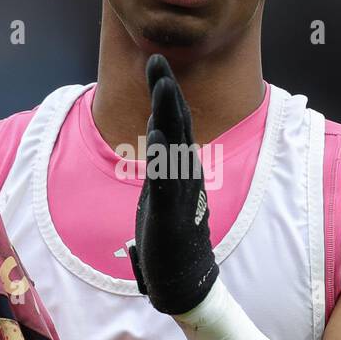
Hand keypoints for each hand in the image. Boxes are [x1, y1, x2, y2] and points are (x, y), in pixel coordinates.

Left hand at [128, 55, 218, 314]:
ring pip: (174, 146)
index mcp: (180, 167)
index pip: (173, 122)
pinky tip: (158, 138)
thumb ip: (162, 163)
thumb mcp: (163, 191)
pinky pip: (166, 182)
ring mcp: (180, 192)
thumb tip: (158, 135)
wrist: (185, 280)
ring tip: (161, 87)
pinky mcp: (170, 213)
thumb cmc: (172, 237)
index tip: (155, 63)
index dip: (165, 92)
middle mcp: (185, 173)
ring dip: (167, 115)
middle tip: (157, 59)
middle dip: (166, 91)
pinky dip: (162, 159)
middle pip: (176, 124)